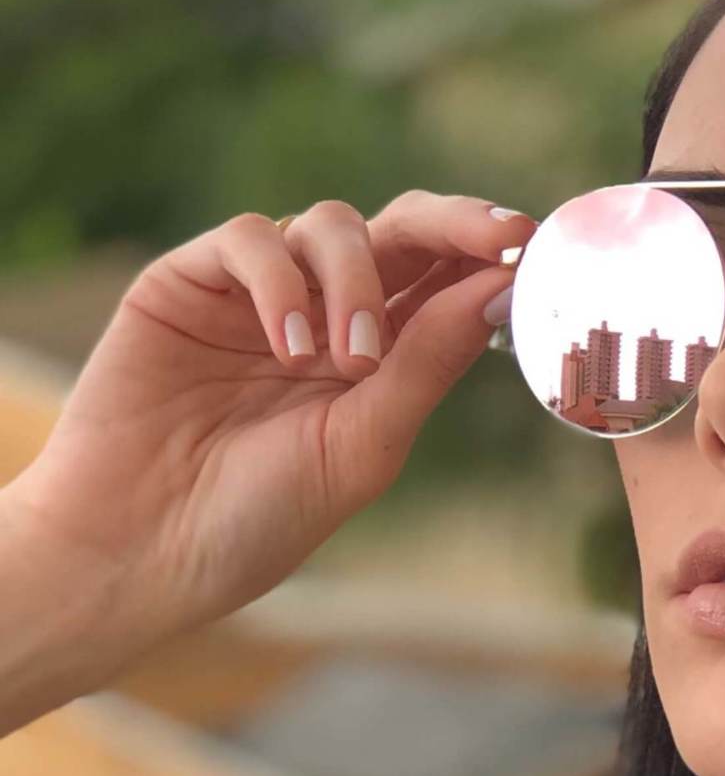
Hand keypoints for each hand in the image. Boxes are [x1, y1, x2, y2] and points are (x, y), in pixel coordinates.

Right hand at [5, 191, 533, 654]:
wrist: (141, 552)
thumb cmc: (260, 514)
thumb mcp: (366, 443)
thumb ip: (428, 362)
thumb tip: (500, 288)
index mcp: (382, 353)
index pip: (446, 279)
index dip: (488, 253)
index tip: (534, 244)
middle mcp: (327, 311)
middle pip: (401, 229)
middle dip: (453, 223)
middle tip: (494, 235)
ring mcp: (260, 293)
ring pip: (330, 224)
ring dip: (356, 280)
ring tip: (347, 362)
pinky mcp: (190, 282)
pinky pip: (249, 238)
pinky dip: (280, 281)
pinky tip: (287, 346)